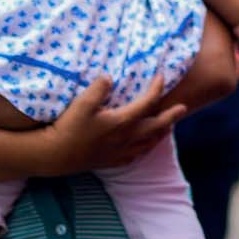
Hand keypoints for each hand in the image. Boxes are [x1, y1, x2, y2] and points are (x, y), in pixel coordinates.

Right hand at [46, 74, 185, 174]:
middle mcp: (126, 138)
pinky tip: (144, 146)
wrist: (55, 155)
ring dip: (161, 133)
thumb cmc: (68, 128)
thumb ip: (98, 89)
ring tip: (168, 127)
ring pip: (149, 143)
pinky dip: (145, 148)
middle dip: (171, 116)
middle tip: (183, 108)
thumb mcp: (81, 104)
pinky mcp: (112, 161)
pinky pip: (136, 156)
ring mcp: (120, 152)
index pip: (147, 103)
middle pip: (156, 126)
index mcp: (121, 121)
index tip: (161, 77)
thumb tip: (110, 76)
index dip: (156, 88)